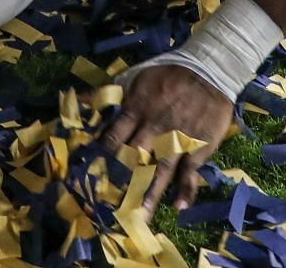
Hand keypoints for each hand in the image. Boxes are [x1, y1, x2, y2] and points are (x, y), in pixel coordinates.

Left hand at [97, 65, 236, 215]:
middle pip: (134, 158)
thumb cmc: (168, 75)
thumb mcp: (134, 77)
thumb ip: (107, 93)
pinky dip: (187, 188)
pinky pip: (192, 170)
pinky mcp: (199, 145)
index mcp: (136, 109)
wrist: (209, 69)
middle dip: (120, 182)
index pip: (113, 137)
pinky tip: (179, 206)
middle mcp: (154, 127)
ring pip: (160, 169)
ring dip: (149, 194)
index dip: (100, 158)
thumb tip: (76, 101)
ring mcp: (177, 138)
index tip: (88, 178)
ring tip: (138, 217)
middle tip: (108, 207)